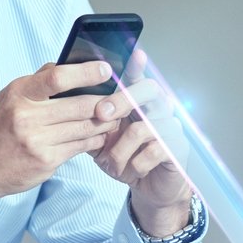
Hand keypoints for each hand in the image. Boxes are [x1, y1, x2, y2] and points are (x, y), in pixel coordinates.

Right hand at [0, 60, 123, 234]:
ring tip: (116, 115)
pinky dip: (95, 139)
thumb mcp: (9, 97)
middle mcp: (27, 117)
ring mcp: (37, 141)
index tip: (106, 69)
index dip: (87, 72)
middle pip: (81, 105)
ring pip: (86, 127)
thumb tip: (69, 64)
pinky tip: (100, 134)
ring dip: (106, 121)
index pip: (57, 77)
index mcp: (19, 94)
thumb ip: (38, 81)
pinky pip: (81, 147)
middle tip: (125, 96)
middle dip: (108, 101)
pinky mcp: (46, 162)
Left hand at [94, 53, 195, 237]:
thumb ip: (90, 121)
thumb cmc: (124, 158)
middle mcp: (159, 109)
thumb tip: (65, 104)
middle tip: (102, 114)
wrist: (148, 189)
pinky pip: (154, 151)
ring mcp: (171, 127)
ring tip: (112, 163)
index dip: (137, 65)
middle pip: (149, 90)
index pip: (138, 77)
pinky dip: (135, 164)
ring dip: (121, 149)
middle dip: (123, 100)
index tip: (135, 53)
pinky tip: (131, 171)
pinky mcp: (177, 149)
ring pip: (144, 127)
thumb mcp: (101, 139)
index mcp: (139, 102)